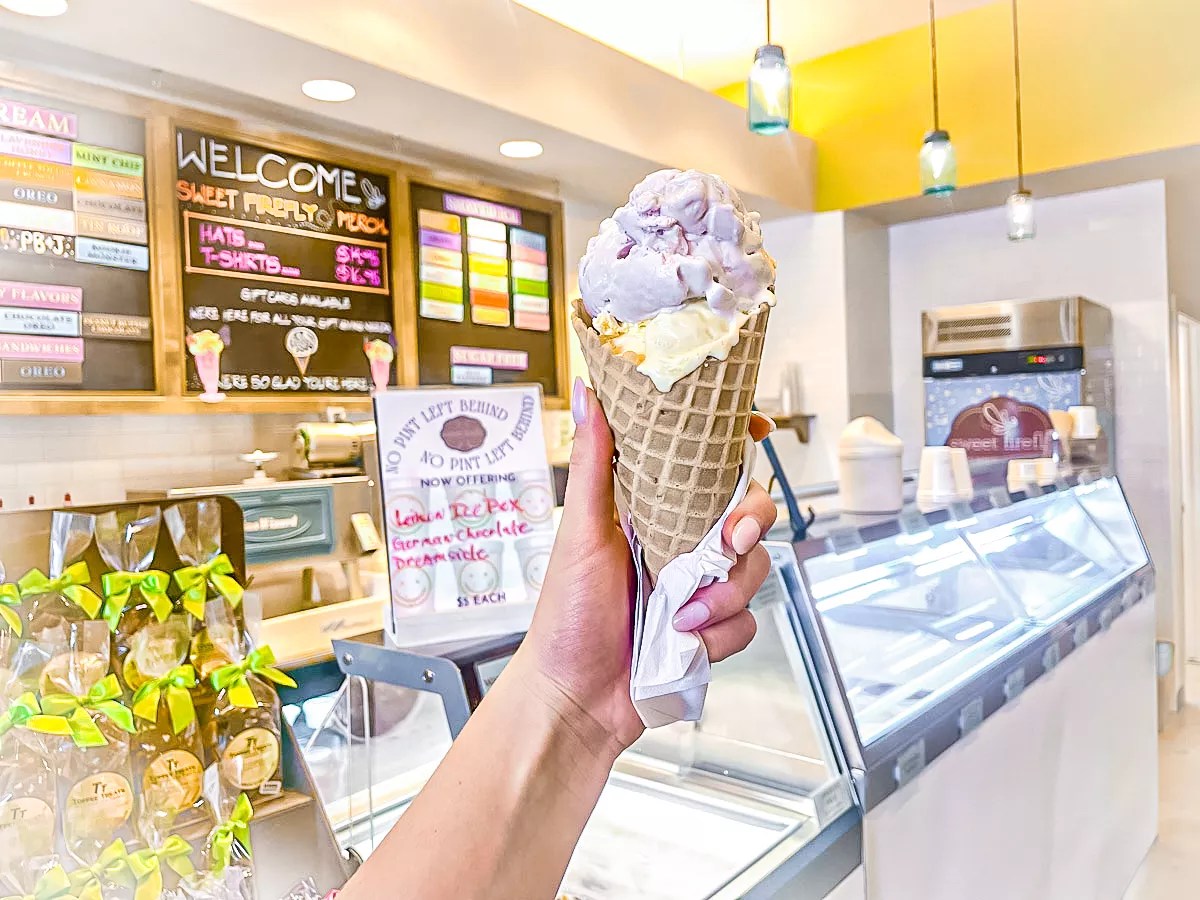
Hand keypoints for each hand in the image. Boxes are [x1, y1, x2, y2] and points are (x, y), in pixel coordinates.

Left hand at [513, 378, 777, 758]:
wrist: (576, 699)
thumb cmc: (566, 617)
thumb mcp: (579, 531)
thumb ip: (594, 463)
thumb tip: (590, 393)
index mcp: (651, 511)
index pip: (704, 464)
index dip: (736, 443)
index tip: (752, 427)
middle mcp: (680, 543)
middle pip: (748, 511)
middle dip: (751, 523)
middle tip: (731, 540)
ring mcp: (699, 587)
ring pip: (755, 568)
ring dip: (726, 593)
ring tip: (683, 613)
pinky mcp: (712, 629)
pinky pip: (748, 620)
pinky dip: (722, 633)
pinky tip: (686, 640)